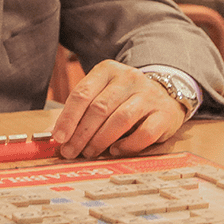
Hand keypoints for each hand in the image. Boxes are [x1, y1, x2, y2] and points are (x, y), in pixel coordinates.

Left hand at [50, 61, 185, 159]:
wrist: (166, 93)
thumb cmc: (124, 98)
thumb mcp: (102, 94)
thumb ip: (82, 110)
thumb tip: (57, 135)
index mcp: (107, 70)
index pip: (82, 94)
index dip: (68, 118)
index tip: (59, 138)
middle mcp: (129, 78)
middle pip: (99, 108)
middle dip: (81, 134)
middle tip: (70, 151)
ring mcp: (149, 95)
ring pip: (120, 120)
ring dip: (100, 140)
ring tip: (89, 153)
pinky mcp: (165, 114)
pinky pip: (144, 133)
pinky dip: (127, 145)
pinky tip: (116, 150)